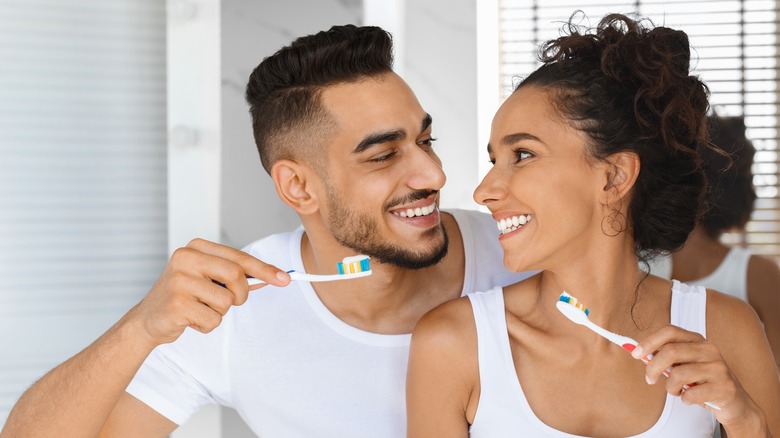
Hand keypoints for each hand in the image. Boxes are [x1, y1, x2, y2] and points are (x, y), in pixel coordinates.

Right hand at [127, 238, 289, 345]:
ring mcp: (179, 281)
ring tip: (200, 309)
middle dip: (240, 295)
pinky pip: (213, 319)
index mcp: (196, 247)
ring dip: (220, 312)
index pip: (239, 257)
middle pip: (236, 276)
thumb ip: (235, 275)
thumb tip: (272, 276)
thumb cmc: (186, 297)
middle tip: (230, 302)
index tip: (285, 279)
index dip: (264, 270)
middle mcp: (185, 258)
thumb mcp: (208, 278)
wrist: (148, 320)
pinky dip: (208, 325)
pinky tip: (191, 320)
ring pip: (226, 301)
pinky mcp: (176, 304)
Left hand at [633, 325, 765, 430]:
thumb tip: (638, 353)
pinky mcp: (724, 387)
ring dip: (670, 387)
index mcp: (697, 340)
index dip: (649, 341)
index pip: (669, 331)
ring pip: (678, 374)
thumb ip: (665, 358)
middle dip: (653, 367)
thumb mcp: (684, 365)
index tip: (635, 354)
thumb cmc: (703, 381)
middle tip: (649, 379)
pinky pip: (691, 394)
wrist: (735, 403)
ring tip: (676, 391)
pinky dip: (685, 399)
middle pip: (670, 351)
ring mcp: (719, 368)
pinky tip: (690, 399)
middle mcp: (709, 350)